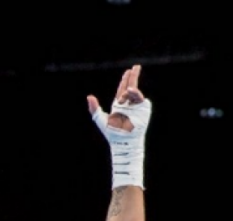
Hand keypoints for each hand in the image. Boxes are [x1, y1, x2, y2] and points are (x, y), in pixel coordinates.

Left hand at [88, 65, 150, 188]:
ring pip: (135, 92)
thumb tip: (89, 96)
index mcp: (119, 104)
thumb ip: (94, 108)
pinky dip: (135, 94)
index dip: (125, 80)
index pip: (122, 89)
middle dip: (133, 77)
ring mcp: (137, 106)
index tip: (128, 71)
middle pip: (131, 86)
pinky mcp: (143, 109)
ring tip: (128, 86)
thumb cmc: (111, 132)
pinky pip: (140, 99)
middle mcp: (128, 104)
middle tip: (135, 67)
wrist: (122, 141)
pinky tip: (131, 92)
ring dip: (132, 87)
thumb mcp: (100, 119)